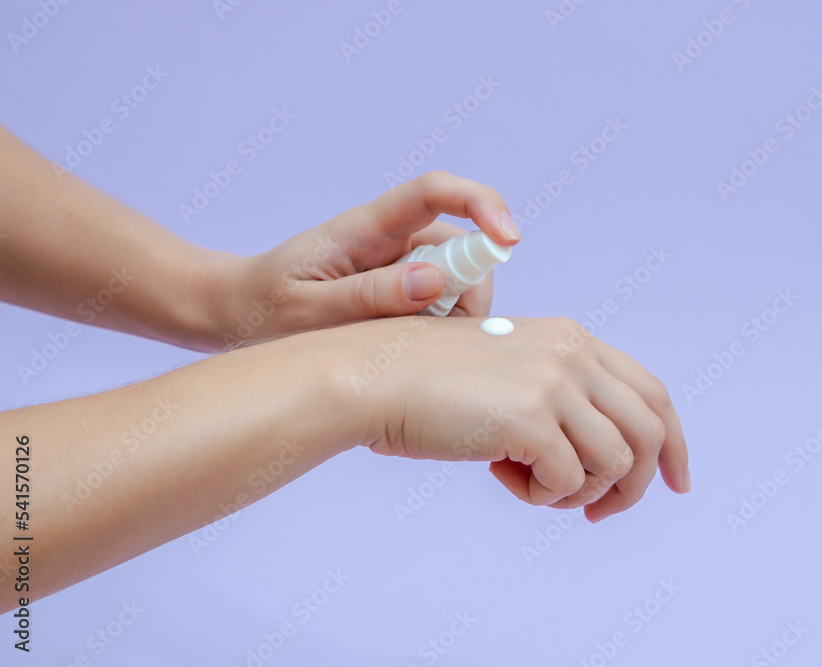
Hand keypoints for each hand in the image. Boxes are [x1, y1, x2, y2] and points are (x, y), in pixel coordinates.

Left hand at [207, 171, 520, 348]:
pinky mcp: (400, 286)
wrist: (237, 312)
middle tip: (436, 344)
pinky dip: (439, 328)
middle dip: (468, 294)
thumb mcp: (309, 310)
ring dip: (452, 318)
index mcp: (365, 227)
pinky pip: (442, 300)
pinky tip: (406, 353)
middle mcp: (390, 236)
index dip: (481, 204)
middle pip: (461, 248)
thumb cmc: (264, 308)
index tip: (510, 239)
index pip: (434, 191)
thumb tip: (436, 280)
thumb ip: (370, 296)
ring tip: (405, 352)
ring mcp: (397, 261)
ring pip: (458, 280)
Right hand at [346, 316, 689, 521]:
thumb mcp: (512, 372)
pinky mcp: (530, 418)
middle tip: (600, 513)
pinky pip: (567, 483)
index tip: (676, 482)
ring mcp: (554, 383)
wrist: (375, 376)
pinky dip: (541, 497)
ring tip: (531, 485)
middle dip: (637, 485)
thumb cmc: (431, 383)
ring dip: (578, 493)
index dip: (674, 443)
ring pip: (615, 464)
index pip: (652, 393)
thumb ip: (561, 398)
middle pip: (650, 433)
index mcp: (573, 338)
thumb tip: (604, 460)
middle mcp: (573, 354)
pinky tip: (502, 476)